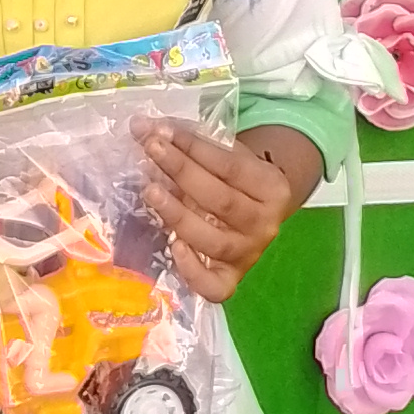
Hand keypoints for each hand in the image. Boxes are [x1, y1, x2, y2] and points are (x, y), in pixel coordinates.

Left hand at [134, 120, 298, 301]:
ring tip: (150, 191)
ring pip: (213, 240)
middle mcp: (265, 224)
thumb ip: (189, 142)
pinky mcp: (231, 278)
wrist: (256, 214)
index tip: (160, 132)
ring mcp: (248, 254)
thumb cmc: (233, 180)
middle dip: (182, 172)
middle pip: (221, 200)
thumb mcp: (223, 156)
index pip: (229, 165)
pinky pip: (215, 286)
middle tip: (151, 152)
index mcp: (272, 187)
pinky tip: (173, 247)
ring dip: (178, 215)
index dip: (193, 148)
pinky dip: (193, 271)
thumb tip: (141, 127)